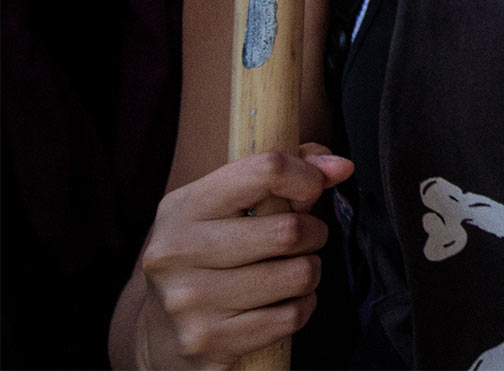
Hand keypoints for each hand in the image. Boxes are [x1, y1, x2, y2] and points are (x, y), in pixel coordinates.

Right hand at [134, 146, 350, 369]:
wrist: (159, 331)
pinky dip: (301, 306)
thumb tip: (340, 167)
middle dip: (314, 233)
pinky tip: (281, 302)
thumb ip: (290, 171)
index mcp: (182, 208)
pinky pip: (291, 316)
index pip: (264, 171)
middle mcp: (177, 252)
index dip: (306, 177)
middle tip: (305, 239)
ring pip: (298, 275)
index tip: (312, 189)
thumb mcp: (230, 204)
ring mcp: (189, 301)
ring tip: (290, 271)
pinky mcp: (208, 341)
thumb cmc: (210, 253)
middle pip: (288, 231)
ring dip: (309, 271)